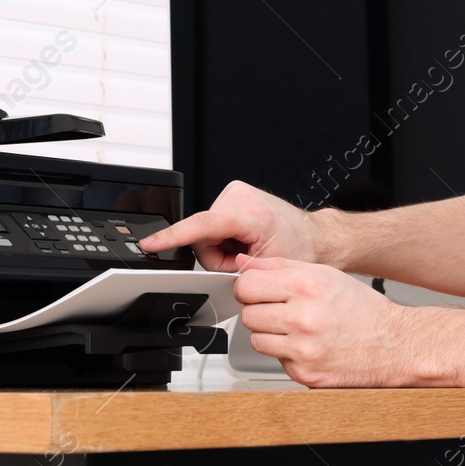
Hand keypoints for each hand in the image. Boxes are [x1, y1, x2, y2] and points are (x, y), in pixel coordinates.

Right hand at [140, 181, 332, 270]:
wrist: (313, 237)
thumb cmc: (299, 250)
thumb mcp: (265, 269)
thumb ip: (233, 271)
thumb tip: (210, 272)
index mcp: (250, 214)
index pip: (201, 226)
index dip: (172, 236)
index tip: (151, 243)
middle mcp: (239, 197)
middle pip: (202, 237)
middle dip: (218, 256)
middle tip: (243, 259)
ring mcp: (234, 193)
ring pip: (205, 233)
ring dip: (222, 248)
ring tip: (247, 248)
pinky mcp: (232, 196)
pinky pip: (212, 225)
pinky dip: (225, 238)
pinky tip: (244, 239)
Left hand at [232, 254, 420, 387]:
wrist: (394, 346)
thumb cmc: (363, 309)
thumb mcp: (325, 274)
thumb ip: (280, 266)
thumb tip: (244, 264)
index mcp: (307, 287)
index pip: (247, 286)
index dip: (250, 288)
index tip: (257, 291)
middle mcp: (303, 318)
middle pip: (248, 314)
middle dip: (261, 311)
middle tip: (282, 310)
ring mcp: (303, 350)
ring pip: (257, 340)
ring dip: (271, 335)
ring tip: (297, 329)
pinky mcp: (304, 374)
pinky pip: (277, 361)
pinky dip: (288, 354)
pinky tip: (309, 346)